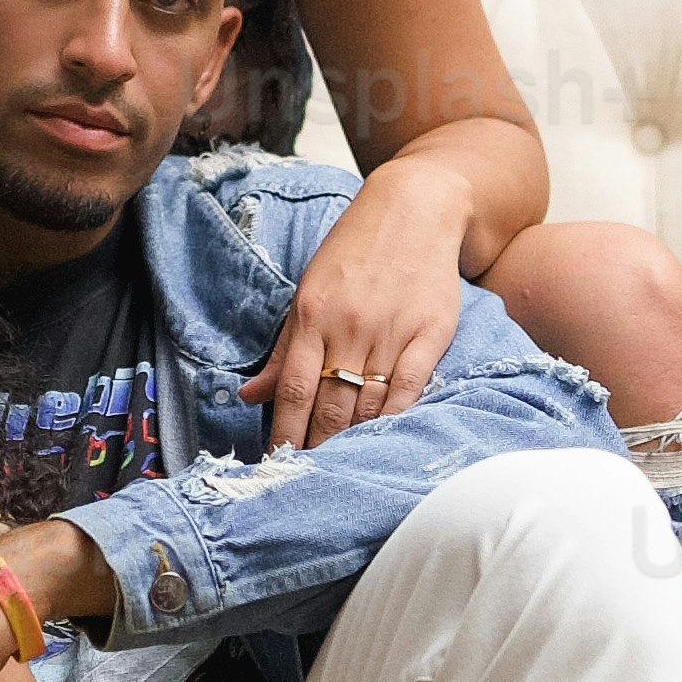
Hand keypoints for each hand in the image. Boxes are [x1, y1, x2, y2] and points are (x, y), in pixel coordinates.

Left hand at [243, 159, 470, 450]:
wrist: (414, 209)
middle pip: (330, 404)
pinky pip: (410, 387)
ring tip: (343, 462)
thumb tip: (250, 395)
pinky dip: (394, 417)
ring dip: (354, 438)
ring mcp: (393, 330)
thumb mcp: (308, 291)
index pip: (294, 390)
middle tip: (309, 473)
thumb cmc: (354, 251)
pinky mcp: (431, 332)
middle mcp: (351, 326)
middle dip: (317, 444)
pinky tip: (383, 436)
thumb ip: (285, 349)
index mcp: (313, 315)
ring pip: (369, 402)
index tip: (278, 461)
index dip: (285, 433)